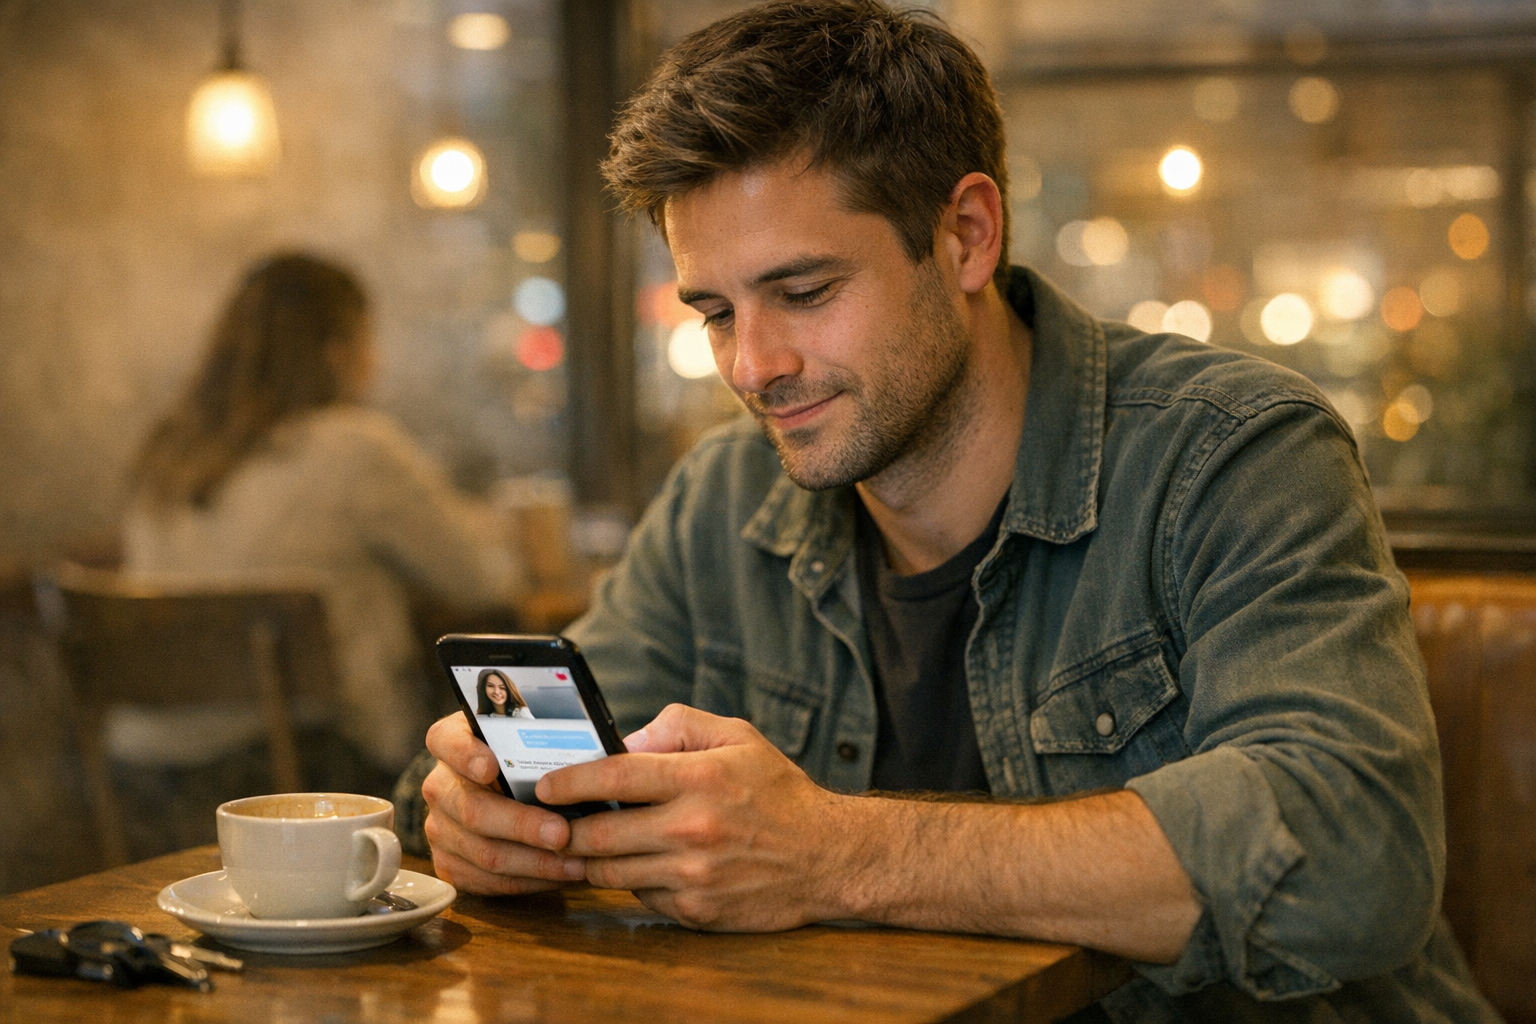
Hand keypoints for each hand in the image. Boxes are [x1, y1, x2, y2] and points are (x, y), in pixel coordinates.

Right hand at [421, 713, 588, 894]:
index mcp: (452, 742)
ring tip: (575, 862)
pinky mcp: (449, 863)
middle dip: (521, 825)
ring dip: (534, 862)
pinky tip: (560, 875)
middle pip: (473, 809)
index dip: (465, 756)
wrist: (503, 792)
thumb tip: (608, 747)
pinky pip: (487, 881)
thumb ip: (551, 738)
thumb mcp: (531, 737)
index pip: (446, 742)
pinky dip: (528, 881)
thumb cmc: (526, 759)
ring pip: (484, 852)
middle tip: (561, 833)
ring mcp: (439, 827)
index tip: (491, 768)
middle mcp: (439, 786)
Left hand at [542, 704, 859, 930]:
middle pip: (599, 833)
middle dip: (566, 828)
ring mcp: (693, 875)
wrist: (828, 857)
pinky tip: (635, 863)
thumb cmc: (779, 792)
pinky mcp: (696, 911)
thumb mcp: (738, 737)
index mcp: (701, 778)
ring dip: (589, 858)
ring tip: (580, 843)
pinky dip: (630, 880)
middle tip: (551, 821)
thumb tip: (625, 743)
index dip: (569, 780)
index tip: (545, 784)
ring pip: (610, 871)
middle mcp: (694, 829)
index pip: (615, 777)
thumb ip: (678, 727)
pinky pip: (640, 896)